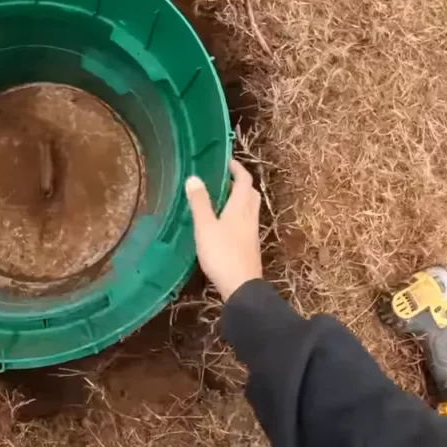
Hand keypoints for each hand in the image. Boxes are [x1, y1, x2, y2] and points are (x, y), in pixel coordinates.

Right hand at [185, 159, 262, 300]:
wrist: (241, 286)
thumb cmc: (222, 253)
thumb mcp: (205, 226)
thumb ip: (199, 202)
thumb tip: (194, 177)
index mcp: (241, 207)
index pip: (244, 180)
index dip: (237, 168)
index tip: (226, 161)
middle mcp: (250, 216)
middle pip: (250, 193)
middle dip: (239, 182)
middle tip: (223, 179)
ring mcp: (252, 231)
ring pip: (249, 207)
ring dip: (239, 198)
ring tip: (221, 199)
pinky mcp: (250, 245)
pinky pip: (246, 221)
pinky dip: (237, 213)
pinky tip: (224, 223)